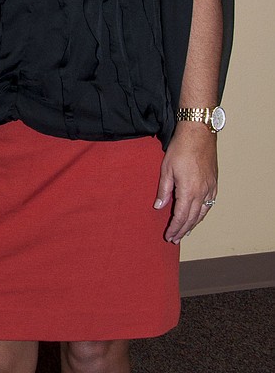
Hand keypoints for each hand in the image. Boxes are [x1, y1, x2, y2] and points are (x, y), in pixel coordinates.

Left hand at [154, 124, 217, 242]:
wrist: (198, 133)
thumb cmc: (180, 149)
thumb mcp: (166, 169)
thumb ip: (163, 190)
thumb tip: (159, 207)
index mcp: (189, 190)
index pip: (181, 216)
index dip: (174, 228)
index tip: (168, 236)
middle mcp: (202, 192)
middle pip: (192, 218)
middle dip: (183, 230)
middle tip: (175, 239)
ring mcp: (210, 187)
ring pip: (203, 212)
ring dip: (194, 224)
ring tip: (186, 232)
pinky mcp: (214, 182)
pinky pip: (210, 203)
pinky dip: (203, 213)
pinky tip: (198, 215)